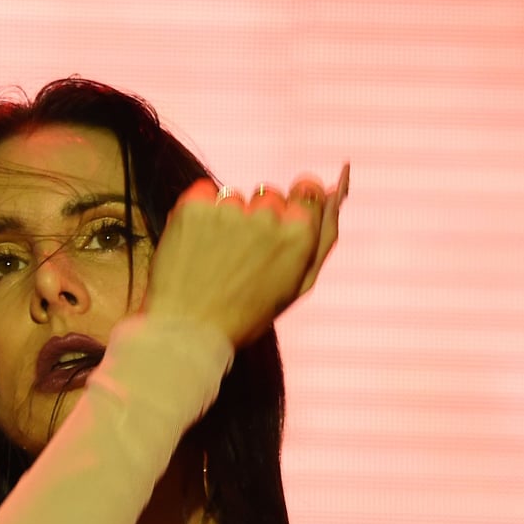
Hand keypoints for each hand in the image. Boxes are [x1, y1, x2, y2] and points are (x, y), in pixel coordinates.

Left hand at [144, 163, 347, 347]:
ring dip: (228, 219)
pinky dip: (202, 213)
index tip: (278, 225)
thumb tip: (335, 190)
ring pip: (236, 198)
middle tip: (243, 258)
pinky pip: (205, 193)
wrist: (188, 332)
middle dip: (260, 217)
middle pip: (270, 196)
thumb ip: (324, 236)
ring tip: (216, 259)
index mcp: (299, 235)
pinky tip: (197, 244)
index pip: (307, 191)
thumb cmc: (247, 315)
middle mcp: (267, 216)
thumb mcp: (298, 284)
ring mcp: (229, 210)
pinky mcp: (194, 208)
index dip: (292, 209)